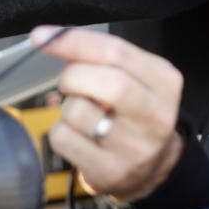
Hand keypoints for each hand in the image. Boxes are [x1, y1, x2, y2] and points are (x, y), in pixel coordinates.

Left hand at [32, 26, 184, 201]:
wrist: (150, 168)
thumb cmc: (132, 111)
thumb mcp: (132, 77)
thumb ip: (100, 56)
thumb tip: (52, 40)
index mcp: (165, 81)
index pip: (117, 52)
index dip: (75, 41)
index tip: (42, 37)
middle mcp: (156, 115)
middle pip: (108, 83)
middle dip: (73, 76)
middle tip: (69, 82)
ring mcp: (135, 148)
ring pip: (78, 111)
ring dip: (67, 105)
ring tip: (83, 112)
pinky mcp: (111, 171)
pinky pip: (64, 138)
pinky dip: (61, 130)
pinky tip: (79, 135)